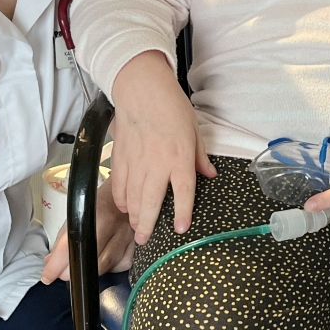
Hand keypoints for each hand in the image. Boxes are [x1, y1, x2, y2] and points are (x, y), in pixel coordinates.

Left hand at [41, 177, 136, 283]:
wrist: (127, 190)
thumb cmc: (99, 202)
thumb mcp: (76, 214)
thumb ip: (63, 238)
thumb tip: (51, 261)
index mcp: (94, 214)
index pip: (70, 245)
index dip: (57, 265)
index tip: (48, 275)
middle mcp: (112, 224)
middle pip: (92, 259)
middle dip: (74, 271)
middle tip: (63, 274)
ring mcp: (126, 234)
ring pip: (108, 264)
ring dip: (91, 271)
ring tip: (81, 268)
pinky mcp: (136, 242)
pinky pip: (123, 263)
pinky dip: (112, 267)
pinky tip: (104, 262)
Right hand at [108, 51, 216, 239]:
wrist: (141, 89)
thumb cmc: (171, 106)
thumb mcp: (194, 130)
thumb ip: (200, 157)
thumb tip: (210, 175)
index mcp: (179, 157)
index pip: (183, 191)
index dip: (183, 212)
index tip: (181, 229)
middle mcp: (157, 163)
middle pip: (152, 201)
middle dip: (149, 224)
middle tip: (146, 240)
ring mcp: (136, 162)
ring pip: (133, 197)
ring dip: (134, 216)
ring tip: (137, 230)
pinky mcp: (121, 157)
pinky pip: (120, 184)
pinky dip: (121, 199)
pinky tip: (125, 208)